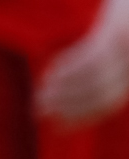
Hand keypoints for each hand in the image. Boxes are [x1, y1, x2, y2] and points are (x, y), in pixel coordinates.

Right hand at [37, 0, 128, 124]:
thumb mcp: (123, 33)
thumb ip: (110, 55)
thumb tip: (84, 73)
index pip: (108, 103)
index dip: (82, 117)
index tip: (57, 127)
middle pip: (102, 97)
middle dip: (69, 110)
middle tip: (39, 114)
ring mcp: (128, 49)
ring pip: (93, 82)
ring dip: (63, 92)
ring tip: (38, 97)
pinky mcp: (116, 32)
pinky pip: (89, 59)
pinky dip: (69, 70)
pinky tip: (50, 73)